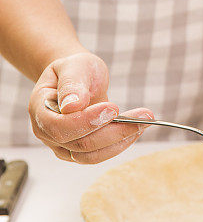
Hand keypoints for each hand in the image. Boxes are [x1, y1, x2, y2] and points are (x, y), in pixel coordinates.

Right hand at [29, 52, 153, 162]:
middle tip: (144, 115)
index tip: (113, 108)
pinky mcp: (78, 151)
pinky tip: (136, 130)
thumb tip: (72, 106)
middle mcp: (46, 132)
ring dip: (121, 140)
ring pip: (91, 155)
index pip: (59, 126)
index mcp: (39, 108)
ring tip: (144, 122)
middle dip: (114, 131)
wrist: (77, 78)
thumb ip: (72, 84)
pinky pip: (99, 155)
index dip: (86, 121)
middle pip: (79, 144)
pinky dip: (119, 144)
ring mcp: (61, 145)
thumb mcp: (75, 66)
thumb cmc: (75, 69)